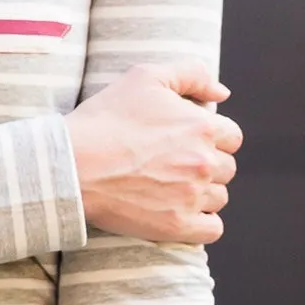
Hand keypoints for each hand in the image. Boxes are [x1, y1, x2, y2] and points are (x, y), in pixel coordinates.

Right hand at [65, 67, 240, 245]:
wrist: (72, 164)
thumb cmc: (105, 118)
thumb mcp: (146, 76)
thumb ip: (192, 75)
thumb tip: (222, 94)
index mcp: (202, 127)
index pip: (232, 137)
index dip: (212, 138)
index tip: (187, 142)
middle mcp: (203, 162)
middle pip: (226, 168)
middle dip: (207, 165)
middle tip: (174, 165)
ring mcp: (191, 196)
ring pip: (219, 198)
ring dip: (202, 194)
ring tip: (171, 188)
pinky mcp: (176, 225)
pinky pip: (212, 229)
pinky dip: (203, 223)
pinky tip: (181, 213)